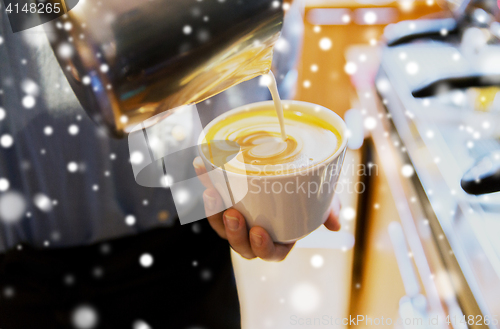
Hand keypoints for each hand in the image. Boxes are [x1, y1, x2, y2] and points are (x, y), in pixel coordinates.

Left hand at [193, 157, 341, 261]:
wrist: (285, 169)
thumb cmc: (305, 192)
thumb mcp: (320, 198)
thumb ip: (327, 209)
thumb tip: (336, 224)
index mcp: (278, 238)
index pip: (270, 252)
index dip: (263, 247)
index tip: (260, 232)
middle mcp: (255, 234)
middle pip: (242, 245)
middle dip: (235, 233)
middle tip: (233, 214)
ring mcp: (237, 220)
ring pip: (221, 227)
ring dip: (214, 213)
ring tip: (213, 194)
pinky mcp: (223, 201)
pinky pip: (211, 199)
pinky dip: (205, 183)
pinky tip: (201, 166)